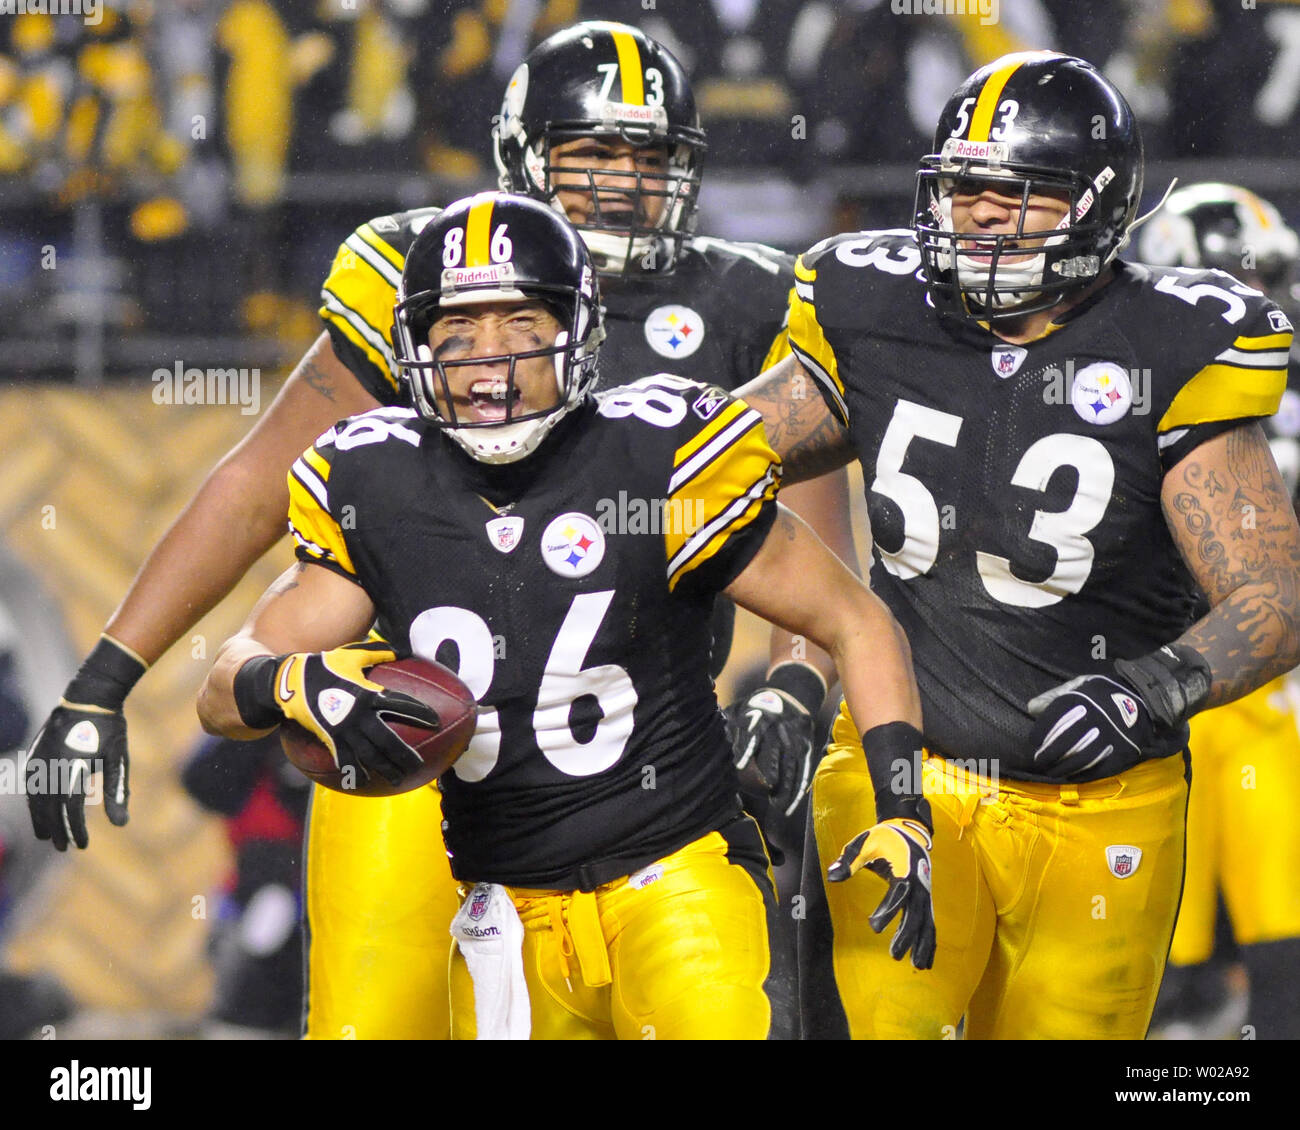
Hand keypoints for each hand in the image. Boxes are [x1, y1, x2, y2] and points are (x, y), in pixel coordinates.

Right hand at [26, 703, 129, 850]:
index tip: (81, 845)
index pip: (71, 810)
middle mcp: (53, 767)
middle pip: (51, 808)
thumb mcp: (118, 761)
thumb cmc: (109, 731)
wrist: (88, 699)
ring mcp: (40, 761)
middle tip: (63, 848)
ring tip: (48, 837)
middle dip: (57, 830)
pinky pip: (31, 786)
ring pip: (36, 800)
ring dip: (42, 820)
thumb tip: (122, 825)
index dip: (75, 830)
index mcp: (76, 769)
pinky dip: (34, 803)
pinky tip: (40, 813)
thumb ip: (117, 793)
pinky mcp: (34, 756)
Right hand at [239, 641, 441, 786]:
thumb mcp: (352, 654)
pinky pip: (345, 760)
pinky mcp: (330, 740)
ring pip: (370, 755)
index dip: (419, 712)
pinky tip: (365, 782)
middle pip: (388, 739)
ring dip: (386, 768)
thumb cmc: (324, 666)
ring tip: (400, 779)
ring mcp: (344, 730)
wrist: (290, 682)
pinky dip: (356, 772)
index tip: (435, 721)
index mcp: (368, 694)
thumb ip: (379, 652)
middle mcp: (359, 715)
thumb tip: (403, 649)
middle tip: (420, 765)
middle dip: (405, 754)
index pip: (400, 704)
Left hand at [726, 686, 814, 820]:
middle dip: (774, 773)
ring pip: (793, 766)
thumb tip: (707, 745)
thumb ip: (728, 726)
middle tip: (768, 795)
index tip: (739, 767)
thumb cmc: (756, 708)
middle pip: (778, 753)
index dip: (746, 749)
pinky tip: (791, 805)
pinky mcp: (807, 746)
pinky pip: (804, 770)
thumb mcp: (741, 709)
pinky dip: (799, 788)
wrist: (792, 694)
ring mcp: (796, 738)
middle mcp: (780, 728)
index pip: (753, 733)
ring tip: (781, 809)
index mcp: (760, 717)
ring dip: (789, 788)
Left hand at [827, 810, 935, 969]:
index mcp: (904, 867)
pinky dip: (930, 940)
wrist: (908, 831)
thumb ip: (849, 860)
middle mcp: (918, 882)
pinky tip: (926, 960)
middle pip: (916, 912)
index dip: (888, 910)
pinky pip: (929, 922)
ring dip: (923, 943)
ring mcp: (925, 892)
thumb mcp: (863, 843)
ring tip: (918, 966)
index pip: (898, 893)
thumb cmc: (883, 837)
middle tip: (894, 955)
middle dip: (907, 935)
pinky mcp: (926, 898)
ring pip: (927, 921)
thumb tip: (832, 876)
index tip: (873, 926)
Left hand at [1026, 672, 1153, 779]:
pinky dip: (1081, 774)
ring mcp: (1107, 739)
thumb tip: (1031, 708)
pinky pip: (1096, 768)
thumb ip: (1055, 696)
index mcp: (1080, 702)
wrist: (1143, 699)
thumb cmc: (1104, 692)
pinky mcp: (1119, 753)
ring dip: (1061, 768)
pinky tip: (1071, 775)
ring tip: (1052, 771)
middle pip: (1061, 744)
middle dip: (1046, 755)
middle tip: (1039, 761)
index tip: (1034, 742)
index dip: (1039, 734)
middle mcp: (1092, 721)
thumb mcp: (1079, 685)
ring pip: (1077, 760)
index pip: (1051, 722)